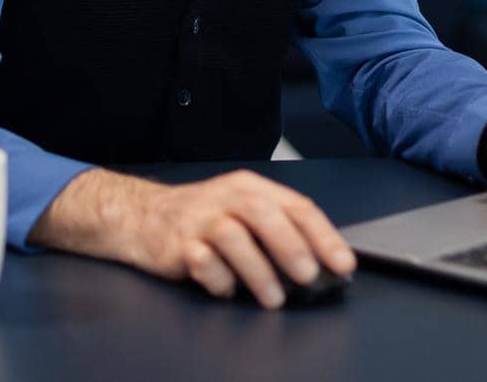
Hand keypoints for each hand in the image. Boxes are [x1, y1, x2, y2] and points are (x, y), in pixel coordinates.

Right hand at [29, 168, 355, 308]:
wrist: (144, 216)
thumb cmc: (205, 219)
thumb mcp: (244, 213)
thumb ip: (280, 231)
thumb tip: (324, 266)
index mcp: (251, 187)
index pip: (295, 205)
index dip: (323, 235)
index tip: (342, 264)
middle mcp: (226, 197)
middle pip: (262, 213)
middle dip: (291, 246)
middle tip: (310, 276)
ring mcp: (200, 219)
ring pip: (233, 237)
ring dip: (258, 270)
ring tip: (274, 299)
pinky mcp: (178, 243)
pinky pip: (201, 261)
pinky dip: (217, 278)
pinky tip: (227, 289)